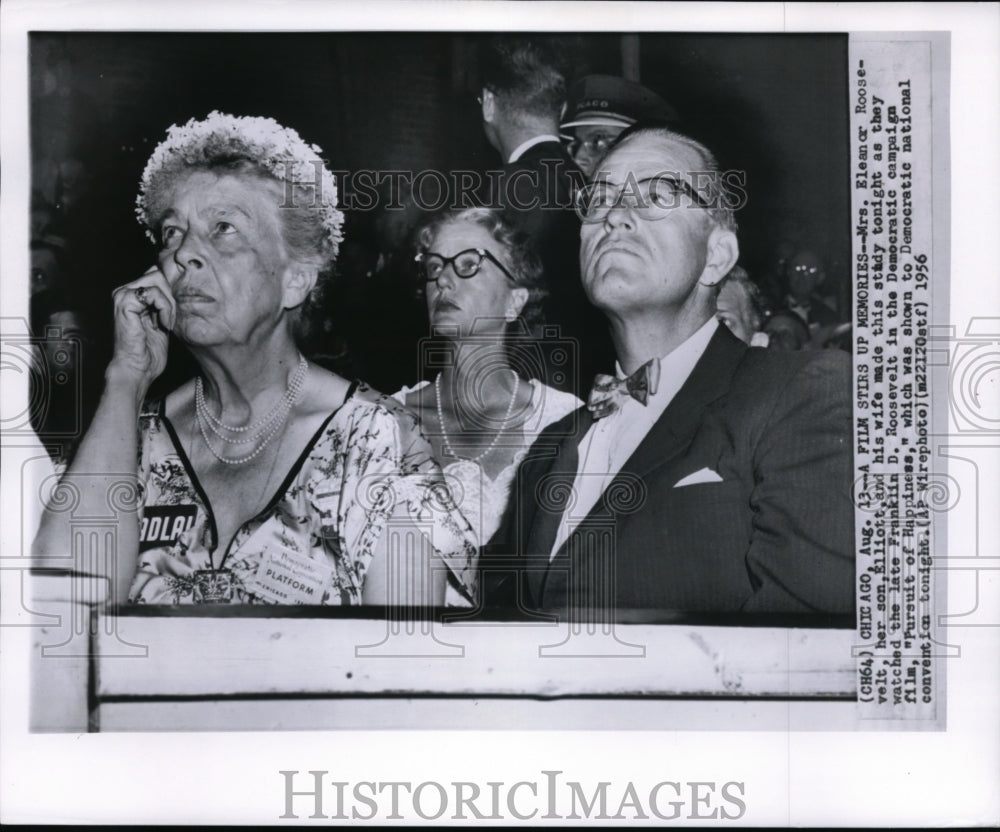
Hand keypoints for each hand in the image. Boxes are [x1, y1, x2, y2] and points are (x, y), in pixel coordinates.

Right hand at [107, 266, 175, 391]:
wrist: (137, 369)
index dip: (172, 294)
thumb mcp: (163, 320)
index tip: (171, 317)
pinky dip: (165, 309)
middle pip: (160, 275)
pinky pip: (154, 293)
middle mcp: (124, 291)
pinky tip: (162, 325)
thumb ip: (166, 301)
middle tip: (169, 321)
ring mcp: (122, 295)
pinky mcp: (124, 301)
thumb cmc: (149, 351)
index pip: (158, 275)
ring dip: (169, 304)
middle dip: (172, 298)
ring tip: (165, 323)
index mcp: (132, 294)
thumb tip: (177, 284)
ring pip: (158, 281)